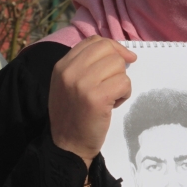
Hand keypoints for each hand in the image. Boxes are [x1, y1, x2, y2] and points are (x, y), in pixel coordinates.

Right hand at [49, 36, 136, 166]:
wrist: (67, 145)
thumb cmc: (72, 115)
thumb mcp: (68, 84)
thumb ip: (84, 65)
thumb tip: (118, 52)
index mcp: (62, 65)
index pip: (93, 41)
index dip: (112, 46)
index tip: (123, 58)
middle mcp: (69, 71)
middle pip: (107, 49)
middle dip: (118, 64)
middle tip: (114, 83)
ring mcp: (82, 83)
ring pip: (118, 65)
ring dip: (121, 81)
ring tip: (110, 97)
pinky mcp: (96, 98)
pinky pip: (124, 82)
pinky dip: (124, 94)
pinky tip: (113, 105)